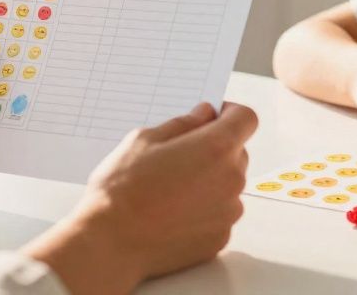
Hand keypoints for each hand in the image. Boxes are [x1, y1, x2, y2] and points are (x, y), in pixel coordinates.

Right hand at [24, 102, 257, 293]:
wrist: (111, 242)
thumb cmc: (122, 188)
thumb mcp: (144, 139)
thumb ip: (183, 123)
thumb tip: (204, 115)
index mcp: (216, 148)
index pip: (246, 118)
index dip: (231, 113)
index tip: (213, 117)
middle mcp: (231, 179)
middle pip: (237, 152)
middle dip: (216, 147)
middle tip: (180, 155)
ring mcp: (228, 212)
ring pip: (229, 184)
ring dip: (211, 179)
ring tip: (172, 188)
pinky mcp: (220, 237)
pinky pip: (220, 212)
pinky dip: (205, 208)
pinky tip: (174, 212)